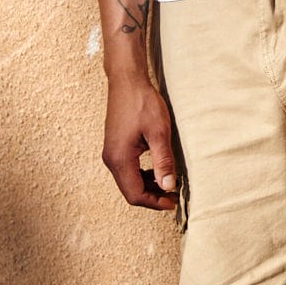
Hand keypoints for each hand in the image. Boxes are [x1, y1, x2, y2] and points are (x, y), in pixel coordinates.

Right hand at [102, 77, 176, 209]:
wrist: (127, 81)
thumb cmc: (143, 104)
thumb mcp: (159, 132)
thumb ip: (163, 161)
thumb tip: (168, 187)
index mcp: (120, 159)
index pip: (135, 194)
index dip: (155, 202)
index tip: (173, 202)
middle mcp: (111, 159)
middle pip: (130, 191)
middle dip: (152, 197)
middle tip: (173, 196)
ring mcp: (111, 153)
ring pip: (129, 181)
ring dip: (148, 186)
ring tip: (168, 183)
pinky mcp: (115, 146)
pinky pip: (127, 170)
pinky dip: (142, 175)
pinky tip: (157, 169)